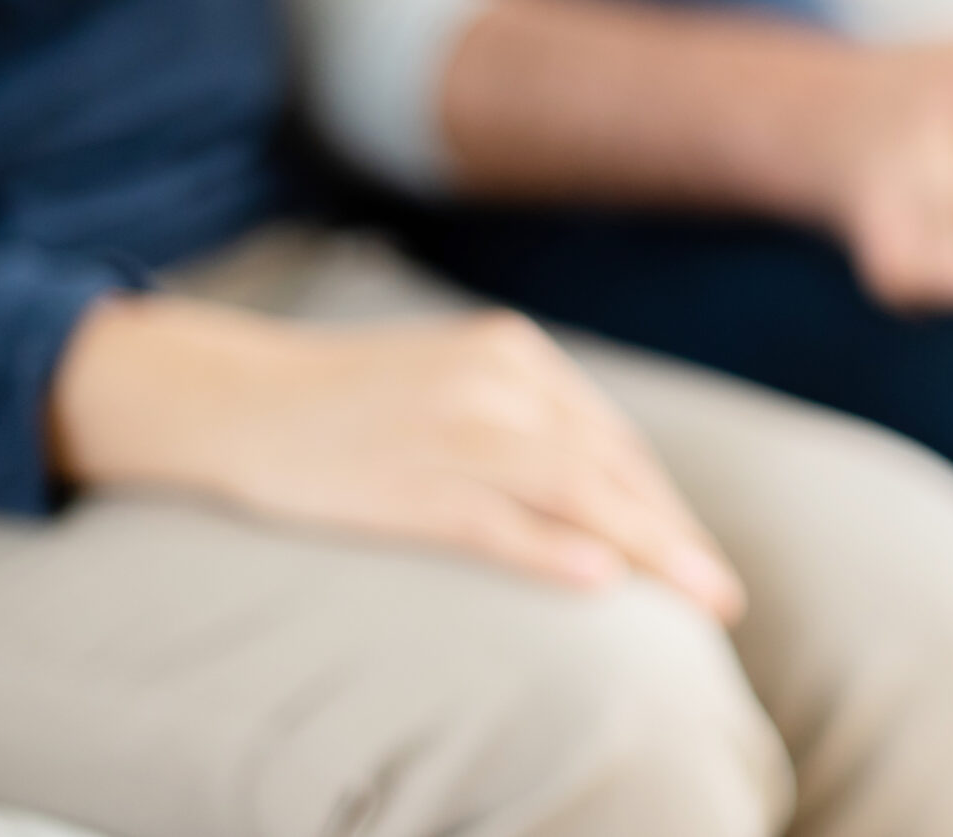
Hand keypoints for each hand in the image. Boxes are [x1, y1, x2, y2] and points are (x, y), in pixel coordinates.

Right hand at [51, 296, 742, 619]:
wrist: (230, 395)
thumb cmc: (348, 403)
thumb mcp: (454, 382)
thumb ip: (525, 419)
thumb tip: (600, 487)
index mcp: (515, 352)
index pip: (613, 441)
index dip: (665, 504)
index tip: (701, 556)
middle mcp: (498, 378)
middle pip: (610, 467)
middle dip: (672, 535)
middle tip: (722, 595)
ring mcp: (454, 426)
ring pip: (575, 491)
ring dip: (647, 550)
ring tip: (697, 600)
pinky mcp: (405, 478)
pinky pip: (493, 520)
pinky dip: (550, 550)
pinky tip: (602, 580)